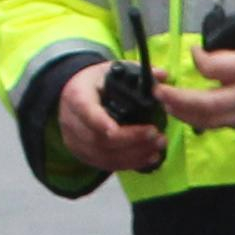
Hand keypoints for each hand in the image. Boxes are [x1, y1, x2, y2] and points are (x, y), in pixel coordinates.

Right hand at [53, 64, 170, 173]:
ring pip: (103, 155)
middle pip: (98, 138)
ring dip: (133, 155)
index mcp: (77, 95)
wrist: (74, 94)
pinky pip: (105, 164)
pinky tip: (148, 158)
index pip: (86, 111)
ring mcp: (74, 140)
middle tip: (156, 135)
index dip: (100, 123)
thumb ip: (138, 72)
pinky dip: (128, 164)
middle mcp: (71, 120)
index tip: (117, 130)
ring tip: (157, 148)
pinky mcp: (82, 153)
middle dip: (130, 140)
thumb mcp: (113, 69)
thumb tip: (163, 75)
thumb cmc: (97, 81)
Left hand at [160, 12, 234, 129]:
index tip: (196, 49)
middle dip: (174, 99)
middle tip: (159, 90)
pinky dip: (206, 120)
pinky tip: (196, 112)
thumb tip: (229, 22)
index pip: (210, 67)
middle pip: (201, 105)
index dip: (197, 57)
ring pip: (209, 122)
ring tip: (169, 104)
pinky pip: (225, 125)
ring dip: (184, 114)